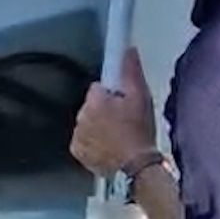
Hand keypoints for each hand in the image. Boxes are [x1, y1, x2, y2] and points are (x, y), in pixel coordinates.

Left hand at [70, 48, 158, 177]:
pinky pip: (83, 141)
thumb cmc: (139, 133)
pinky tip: (108, 146)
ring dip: (98, 127)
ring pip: (87, 124)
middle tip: (123, 121)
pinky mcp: (78, 151)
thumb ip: (131, 71)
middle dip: (104, 111)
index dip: (111, 95)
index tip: (121, 104)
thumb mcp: (140, 97)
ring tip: (118, 136)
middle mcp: (82, 117)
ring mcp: (78, 135)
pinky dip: (93, 144)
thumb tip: (128, 52)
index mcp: (95, 101)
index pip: (98, 89)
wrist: (137, 166)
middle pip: (91, 107)